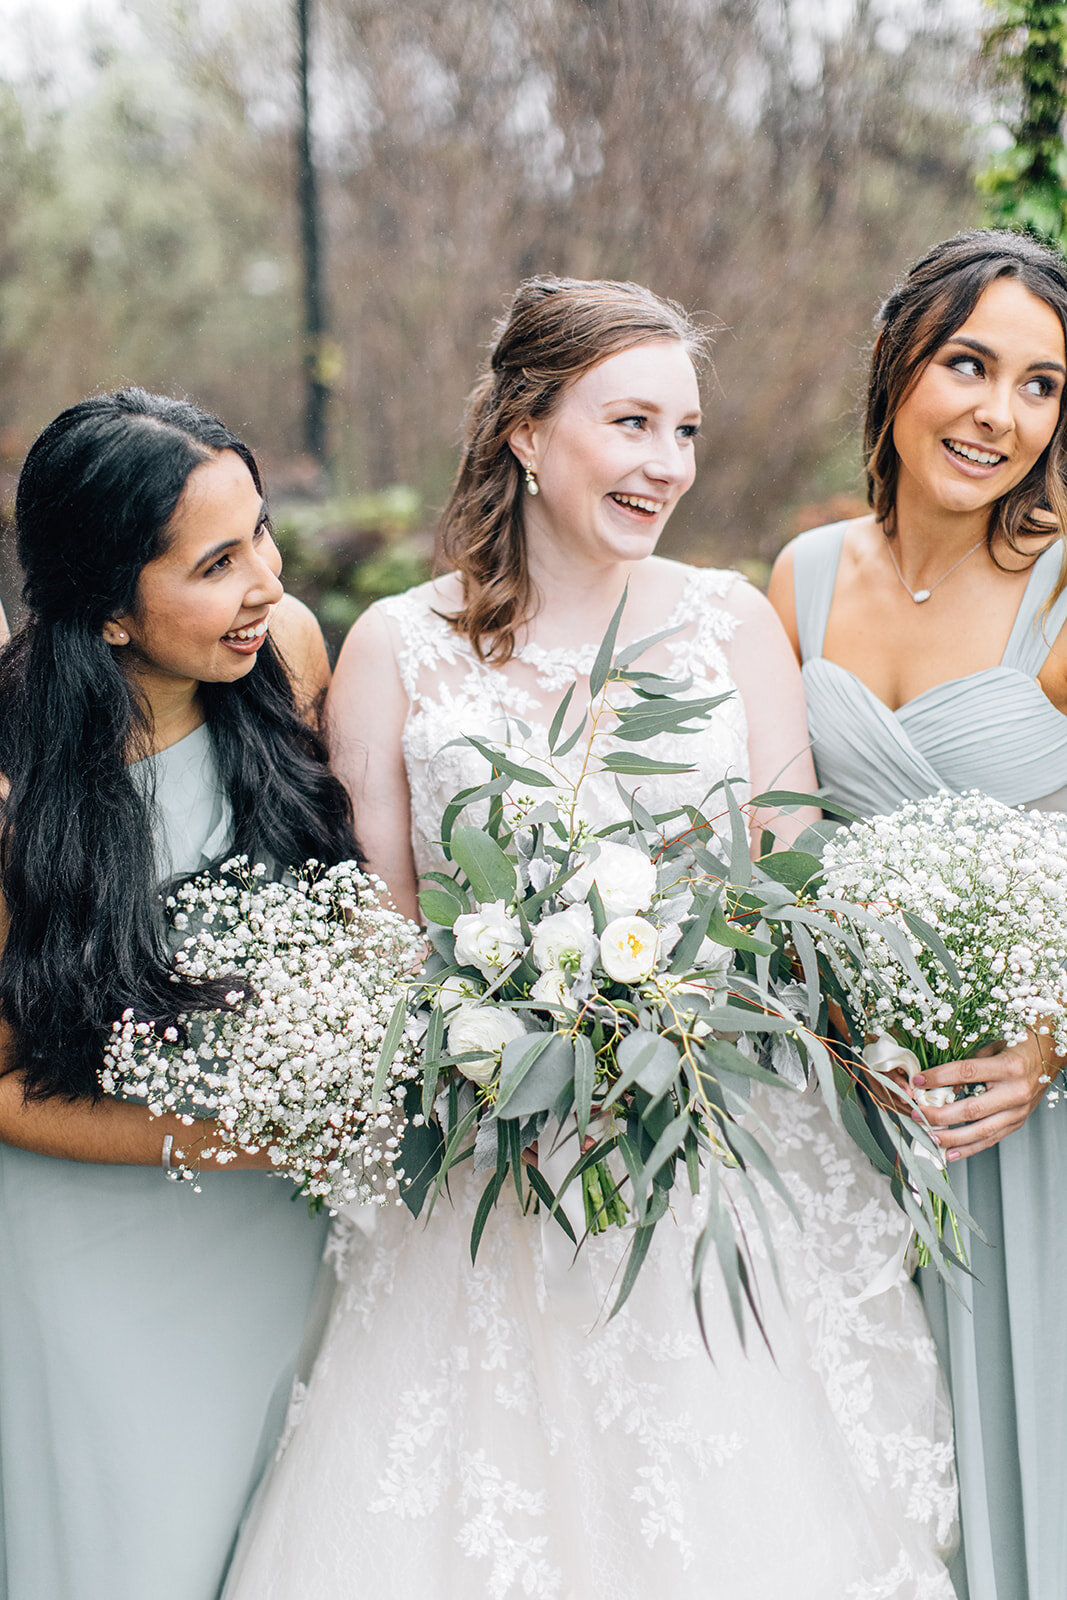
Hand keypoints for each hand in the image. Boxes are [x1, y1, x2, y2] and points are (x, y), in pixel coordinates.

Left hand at [911, 1031, 1062, 1159]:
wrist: (1049, 1056)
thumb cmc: (1018, 1045)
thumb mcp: (992, 1045)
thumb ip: (968, 1062)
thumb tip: (938, 1081)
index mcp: (1009, 1067)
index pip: (966, 1073)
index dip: (938, 1078)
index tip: (917, 1081)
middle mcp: (1015, 1092)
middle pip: (971, 1109)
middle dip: (939, 1115)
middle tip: (917, 1114)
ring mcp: (1018, 1111)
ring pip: (981, 1131)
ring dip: (951, 1137)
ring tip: (929, 1137)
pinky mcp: (1018, 1123)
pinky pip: (992, 1139)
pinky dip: (969, 1148)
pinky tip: (950, 1152)